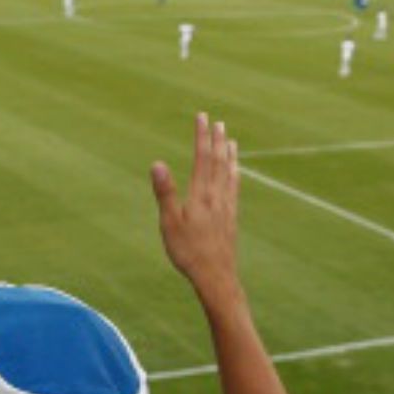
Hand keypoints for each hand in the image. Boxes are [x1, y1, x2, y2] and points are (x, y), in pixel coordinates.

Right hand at [152, 113, 240, 296]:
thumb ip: (165, 192)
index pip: (202, 157)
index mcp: (201, 194)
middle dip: (217, 140)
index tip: (202, 117)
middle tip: (217, 122)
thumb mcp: (170, 223)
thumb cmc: (188, 252)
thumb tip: (157, 163)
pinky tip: (236, 174)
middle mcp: (217, 196)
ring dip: (229, 155)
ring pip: (230, 173)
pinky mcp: (231, 218)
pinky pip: (235, 188)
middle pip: (219, 161)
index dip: (201, 136)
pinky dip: (235, 174)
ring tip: (231, 140)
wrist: (216, 276)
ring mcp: (227, 207)